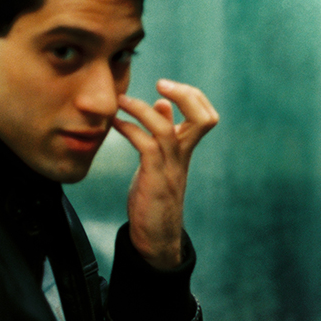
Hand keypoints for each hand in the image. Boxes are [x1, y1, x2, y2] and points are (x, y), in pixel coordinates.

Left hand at [112, 79, 218, 269]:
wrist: (156, 236)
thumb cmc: (154, 196)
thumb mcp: (160, 161)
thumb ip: (163, 133)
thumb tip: (161, 105)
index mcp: (186, 149)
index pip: (206, 115)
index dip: (191, 94)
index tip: (166, 86)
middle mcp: (183, 155)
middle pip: (203, 118)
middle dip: (185, 94)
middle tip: (160, 83)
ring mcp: (171, 168)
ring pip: (167, 130)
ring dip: (141, 109)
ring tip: (121, 100)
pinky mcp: (154, 179)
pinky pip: (145, 146)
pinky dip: (128, 129)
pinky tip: (114, 124)